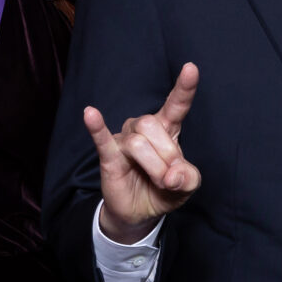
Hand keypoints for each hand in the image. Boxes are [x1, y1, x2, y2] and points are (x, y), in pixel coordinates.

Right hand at [85, 63, 201, 240]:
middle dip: (167, 157)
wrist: (138, 213)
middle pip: (153, 126)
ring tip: (157, 181)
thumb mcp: (186, 187)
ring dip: (153, 166)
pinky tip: (90, 114)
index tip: (191, 68)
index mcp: (167, 130)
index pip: (176, 104)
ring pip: (138, 142)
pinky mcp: (109, 156)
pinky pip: (102, 139)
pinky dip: (97, 127)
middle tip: (170, 179)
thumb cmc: (163, 191)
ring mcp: (125, 140)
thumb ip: (188, 179)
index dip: (184, 88)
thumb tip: (173, 176)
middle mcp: (144, 129)